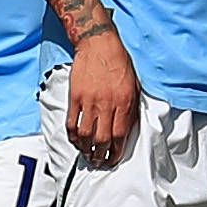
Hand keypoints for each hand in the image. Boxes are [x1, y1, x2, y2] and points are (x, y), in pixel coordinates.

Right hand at [66, 33, 139, 165]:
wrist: (99, 44)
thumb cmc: (119, 63)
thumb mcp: (134, 86)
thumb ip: (130, 109)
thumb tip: (127, 131)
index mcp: (124, 102)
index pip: (120, 135)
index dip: (116, 152)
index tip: (113, 159)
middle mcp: (107, 103)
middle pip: (102, 139)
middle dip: (100, 155)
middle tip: (99, 162)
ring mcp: (89, 100)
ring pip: (86, 134)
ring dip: (86, 148)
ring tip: (87, 155)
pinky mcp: (75, 96)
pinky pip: (72, 122)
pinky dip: (73, 135)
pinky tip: (75, 140)